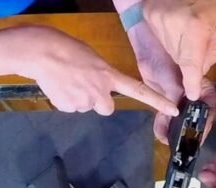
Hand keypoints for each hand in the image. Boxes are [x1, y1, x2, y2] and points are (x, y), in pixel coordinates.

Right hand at [17, 26, 178, 115]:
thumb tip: (95, 88)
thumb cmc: (66, 49)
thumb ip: (101, 76)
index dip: (157, 101)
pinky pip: (69, 107)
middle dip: (98, 101)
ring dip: (77, 98)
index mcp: (109, 76)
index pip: (139, 90)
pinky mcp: (68, 108)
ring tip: (66, 81)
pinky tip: (57, 86)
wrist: (41, 52)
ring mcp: (84, 102)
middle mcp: (100, 92)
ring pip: (85, 107)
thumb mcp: (92, 59)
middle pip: (107, 108)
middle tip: (85, 87)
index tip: (173, 109)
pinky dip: (64, 100)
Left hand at [126, 21, 215, 142]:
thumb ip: (174, 98)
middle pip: (197, 119)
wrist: (145, 43)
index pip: (209, 110)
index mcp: (202, 87)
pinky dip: (164, 127)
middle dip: (190, 134)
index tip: (198, 138)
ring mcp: (179, 99)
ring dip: (176, 132)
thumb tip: (176, 116)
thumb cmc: (163, 55)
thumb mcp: (170, 78)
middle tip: (184, 146)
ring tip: (170, 142)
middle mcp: (194, 95)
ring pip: (182, 121)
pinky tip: (160, 135)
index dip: (205, 125)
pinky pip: (167, 117)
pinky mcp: (165, 100)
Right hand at [142, 0, 215, 99]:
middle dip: (188, 65)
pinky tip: (178, 30)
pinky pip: (160, 41)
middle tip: (197, 57)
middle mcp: (172, 27)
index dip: (191, 84)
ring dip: (179, 53)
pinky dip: (170, 42)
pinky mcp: (149, 17)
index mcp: (195, 28)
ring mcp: (157, 21)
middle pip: (179, 61)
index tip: (191, 95)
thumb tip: (199, 71)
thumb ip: (213, 51)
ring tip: (189, 37)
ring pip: (169, 52)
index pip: (190, 66)